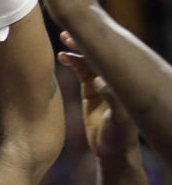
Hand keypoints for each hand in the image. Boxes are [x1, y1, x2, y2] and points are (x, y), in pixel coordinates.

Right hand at [58, 32, 138, 158]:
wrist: (111, 151)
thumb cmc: (118, 137)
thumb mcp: (117, 120)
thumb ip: (111, 100)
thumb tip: (100, 80)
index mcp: (122, 83)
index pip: (110, 57)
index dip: (96, 45)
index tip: (82, 34)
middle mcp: (113, 79)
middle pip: (98, 54)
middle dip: (84, 41)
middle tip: (68, 33)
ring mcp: (101, 83)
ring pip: (88, 59)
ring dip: (76, 49)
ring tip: (64, 39)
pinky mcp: (91, 89)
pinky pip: (80, 70)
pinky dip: (71, 62)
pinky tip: (62, 57)